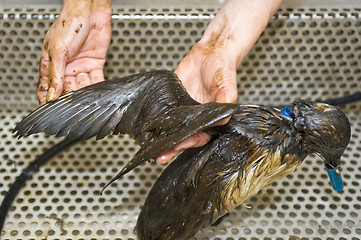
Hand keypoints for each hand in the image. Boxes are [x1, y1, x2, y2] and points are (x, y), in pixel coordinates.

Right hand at [37, 0, 111, 104]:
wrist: (90, 12)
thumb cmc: (69, 24)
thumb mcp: (57, 50)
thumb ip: (55, 74)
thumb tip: (51, 95)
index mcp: (51, 64)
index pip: (47, 87)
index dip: (49, 99)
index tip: (52, 109)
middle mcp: (66, 67)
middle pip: (67, 89)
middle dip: (71, 95)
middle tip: (75, 100)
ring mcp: (81, 66)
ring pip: (83, 86)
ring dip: (85, 91)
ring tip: (86, 92)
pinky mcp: (95, 64)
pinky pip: (96, 80)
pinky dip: (98, 86)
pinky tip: (98, 90)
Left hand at [156, 0, 283, 163]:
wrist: (210, 54)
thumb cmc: (223, 72)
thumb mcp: (227, 87)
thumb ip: (225, 103)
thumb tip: (222, 120)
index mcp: (210, 121)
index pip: (199, 137)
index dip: (190, 142)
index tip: (180, 144)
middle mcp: (194, 119)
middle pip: (182, 138)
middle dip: (171, 148)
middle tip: (160, 156)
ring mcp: (181, 112)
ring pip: (170, 129)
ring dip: (160, 140)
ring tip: (149, 148)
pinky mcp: (170, 102)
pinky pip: (161, 113)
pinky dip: (154, 122)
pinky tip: (145, 128)